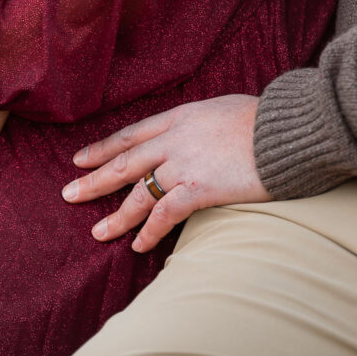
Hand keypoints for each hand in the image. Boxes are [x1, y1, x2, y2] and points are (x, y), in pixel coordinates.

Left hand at [61, 94, 269, 251]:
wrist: (288, 128)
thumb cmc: (266, 118)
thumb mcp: (223, 108)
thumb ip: (201, 124)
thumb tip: (198, 133)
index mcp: (178, 117)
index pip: (130, 134)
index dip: (102, 148)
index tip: (80, 158)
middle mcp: (174, 140)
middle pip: (123, 162)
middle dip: (93, 180)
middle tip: (69, 194)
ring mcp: (183, 164)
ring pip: (138, 193)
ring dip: (116, 215)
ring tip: (98, 232)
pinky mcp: (200, 188)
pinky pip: (165, 214)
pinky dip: (150, 232)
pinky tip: (139, 246)